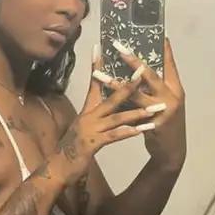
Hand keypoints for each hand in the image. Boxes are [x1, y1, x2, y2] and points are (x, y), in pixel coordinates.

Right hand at [50, 58, 157, 185]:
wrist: (59, 167)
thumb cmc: (71, 147)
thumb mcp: (82, 125)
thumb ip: (92, 113)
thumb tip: (101, 101)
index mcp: (88, 109)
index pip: (94, 83)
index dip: (97, 65)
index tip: (100, 47)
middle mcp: (89, 115)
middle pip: (111, 95)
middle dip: (129, 83)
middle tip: (143, 70)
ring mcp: (91, 129)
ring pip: (117, 116)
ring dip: (138, 111)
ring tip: (155, 108)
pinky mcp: (93, 143)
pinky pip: (114, 136)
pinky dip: (128, 132)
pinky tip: (141, 130)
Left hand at [110, 38, 185, 172]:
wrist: (172, 152)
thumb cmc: (165, 124)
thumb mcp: (166, 103)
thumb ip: (156, 88)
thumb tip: (141, 70)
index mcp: (175, 89)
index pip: (169, 65)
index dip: (164, 49)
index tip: (158, 33)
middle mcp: (171, 97)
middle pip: (151, 74)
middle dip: (134, 60)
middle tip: (118, 46)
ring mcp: (164, 111)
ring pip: (136, 93)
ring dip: (116, 83)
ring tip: (99, 73)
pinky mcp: (154, 125)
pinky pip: (131, 111)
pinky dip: (117, 104)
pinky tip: (104, 97)